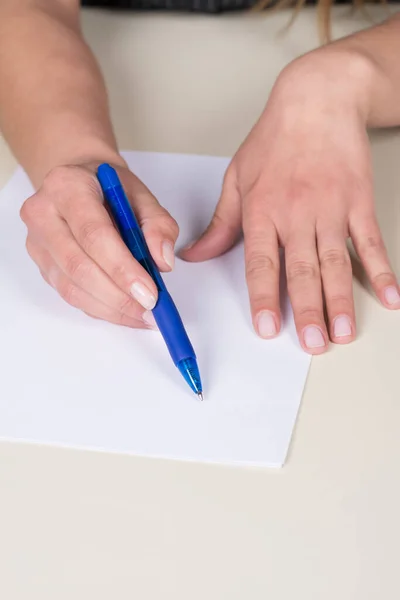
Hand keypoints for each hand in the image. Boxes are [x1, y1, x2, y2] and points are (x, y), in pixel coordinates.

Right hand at [21, 162, 178, 327]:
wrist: (80, 183)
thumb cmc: (109, 188)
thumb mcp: (142, 195)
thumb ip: (158, 225)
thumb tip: (163, 261)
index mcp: (68, 187)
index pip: (93, 234)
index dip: (122, 269)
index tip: (149, 292)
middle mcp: (43, 214)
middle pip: (79, 266)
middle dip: (119, 295)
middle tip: (150, 309)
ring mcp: (38, 243)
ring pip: (72, 287)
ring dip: (111, 308)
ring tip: (143, 314)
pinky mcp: (42, 266)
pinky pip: (70, 296)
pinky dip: (102, 309)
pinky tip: (125, 312)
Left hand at [182, 51, 399, 353]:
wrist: (317, 100)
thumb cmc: (274, 140)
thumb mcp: (236, 179)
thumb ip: (220, 224)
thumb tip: (195, 255)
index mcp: (263, 212)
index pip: (261, 263)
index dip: (264, 297)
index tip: (268, 328)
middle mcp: (297, 215)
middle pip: (303, 271)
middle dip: (308, 310)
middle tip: (313, 343)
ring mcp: (331, 210)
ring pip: (337, 263)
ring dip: (342, 300)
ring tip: (344, 331)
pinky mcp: (358, 203)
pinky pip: (371, 242)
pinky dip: (382, 270)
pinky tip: (392, 295)